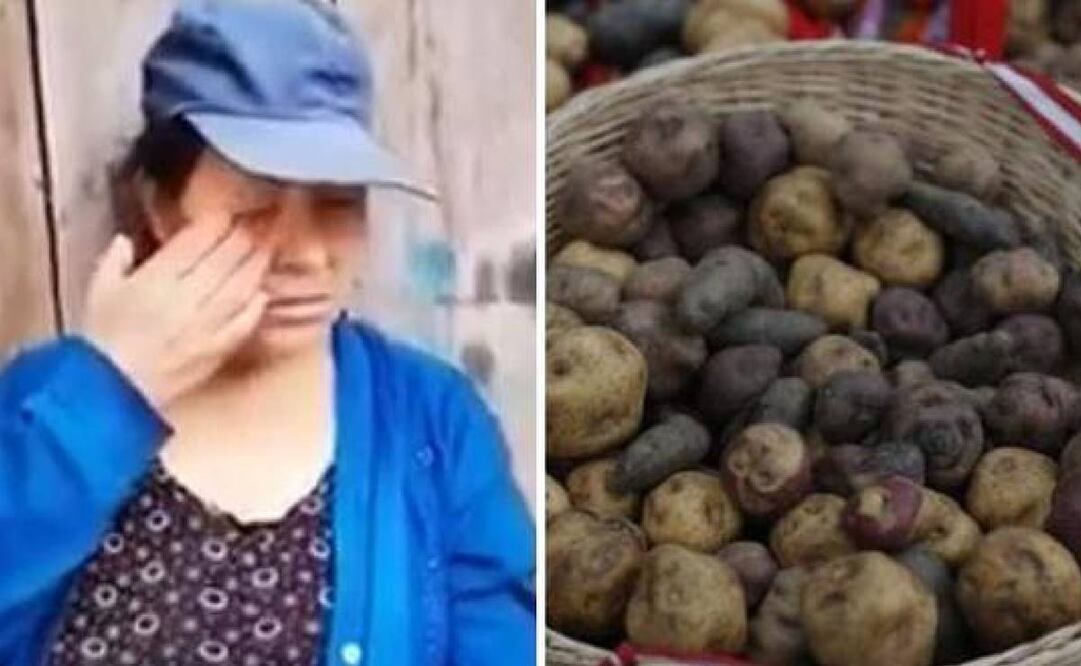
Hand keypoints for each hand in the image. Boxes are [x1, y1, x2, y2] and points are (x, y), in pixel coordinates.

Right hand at [79, 219, 271, 409]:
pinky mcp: (215, 350)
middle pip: (224, 260)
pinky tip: (262, 294)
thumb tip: (126, 240)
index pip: (196, 241)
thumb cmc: (103, 339)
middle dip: (244, 238)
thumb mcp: (99, 291)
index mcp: (155, 279)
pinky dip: (255, 308)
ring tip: (266, 251)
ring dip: (256, 266)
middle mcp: (183, 298)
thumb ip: (115, 261)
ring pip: (239, 288)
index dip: (218, 224)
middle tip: (258, 226)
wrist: (110, 389)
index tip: (229, 215)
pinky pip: (242, 325)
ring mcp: (203, 325)